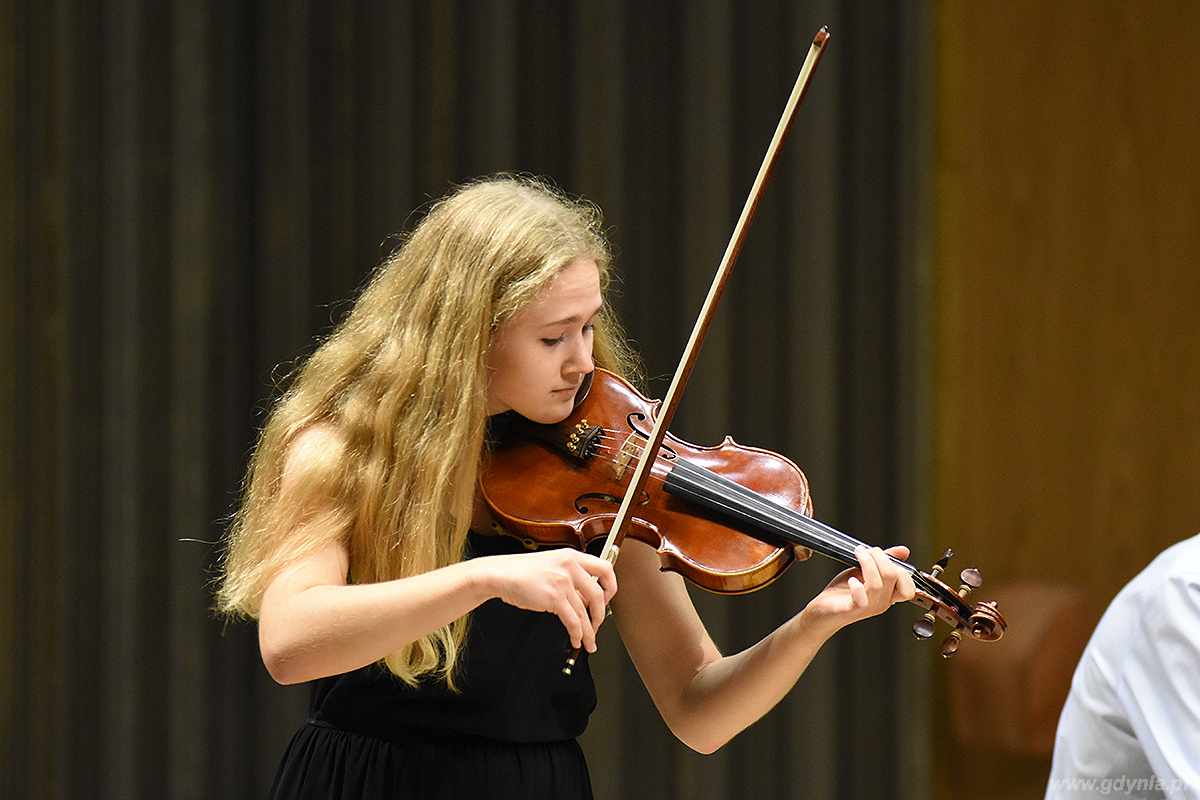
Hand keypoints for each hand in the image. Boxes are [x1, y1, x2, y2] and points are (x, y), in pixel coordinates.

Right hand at [476, 548, 617, 652]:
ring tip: (589, 641)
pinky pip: (572, 621)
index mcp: (572, 556)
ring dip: (588, 632)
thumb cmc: (521, 571)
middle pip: (599, 595)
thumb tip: (585, 597)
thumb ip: (571, 577)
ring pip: (585, 612)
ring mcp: (563, 582)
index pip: (606, 568)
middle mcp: (571, 567)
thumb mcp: (552, 565)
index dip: (611, 586)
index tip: (607, 599)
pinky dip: (576, 634)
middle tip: (597, 625)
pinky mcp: (554, 598)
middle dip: (600, 615)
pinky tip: (575, 639)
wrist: (500, 574)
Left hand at [801, 545, 915, 636]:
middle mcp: (881, 602)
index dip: (901, 568)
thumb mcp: (865, 572)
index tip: (884, 555)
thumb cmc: (843, 593)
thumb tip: (903, 551)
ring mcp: (868, 607)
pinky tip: (851, 579)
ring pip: (877, 584)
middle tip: (867, 551)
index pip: (909, 586)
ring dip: (866, 562)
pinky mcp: (852, 609)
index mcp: (888, 594)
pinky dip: (856, 585)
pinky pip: (861, 598)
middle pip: (893, 576)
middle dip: (879, 556)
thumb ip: (885, 561)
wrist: (824, 610)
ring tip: (858, 554)